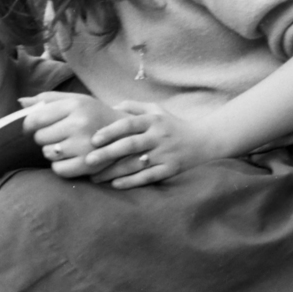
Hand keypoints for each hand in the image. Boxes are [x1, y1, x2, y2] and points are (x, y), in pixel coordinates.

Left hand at [20, 92, 123, 177]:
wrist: (126, 133)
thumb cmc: (93, 114)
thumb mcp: (75, 100)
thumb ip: (47, 99)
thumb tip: (20, 102)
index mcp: (75, 105)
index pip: (35, 118)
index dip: (28, 126)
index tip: (32, 128)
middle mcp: (80, 124)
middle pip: (40, 137)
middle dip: (44, 138)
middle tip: (57, 136)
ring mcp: (85, 146)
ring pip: (48, 153)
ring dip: (52, 152)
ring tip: (66, 145)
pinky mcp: (89, 165)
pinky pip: (58, 170)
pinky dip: (59, 166)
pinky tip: (69, 158)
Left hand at [79, 100, 221, 187]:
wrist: (205, 140)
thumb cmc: (172, 124)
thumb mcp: (156, 110)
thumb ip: (133, 107)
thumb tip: (109, 107)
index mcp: (153, 121)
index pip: (128, 124)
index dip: (110, 131)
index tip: (93, 139)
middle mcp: (159, 137)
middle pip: (130, 145)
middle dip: (107, 153)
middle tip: (87, 160)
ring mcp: (165, 154)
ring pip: (136, 164)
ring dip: (114, 171)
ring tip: (95, 177)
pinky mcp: (171, 169)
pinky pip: (149, 177)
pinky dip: (132, 181)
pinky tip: (115, 184)